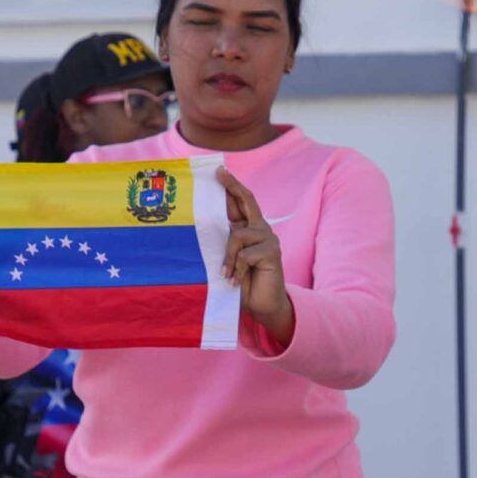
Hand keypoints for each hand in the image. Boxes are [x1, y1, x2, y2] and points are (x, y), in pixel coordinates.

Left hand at [216, 167, 290, 339]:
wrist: (262, 306)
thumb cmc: (242, 283)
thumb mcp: (227, 260)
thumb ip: (223, 243)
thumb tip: (205, 224)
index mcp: (248, 229)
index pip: (240, 202)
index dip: (231, 186)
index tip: (218, 171)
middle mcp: (260, 229)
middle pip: (248, 201)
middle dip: (233, 186)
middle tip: (220, 173)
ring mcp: (268, 239)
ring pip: (237, 236)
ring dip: (227, 257)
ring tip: (225, 275)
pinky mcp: (272, 252)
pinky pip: (245, 254)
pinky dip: (236, 269)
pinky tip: (235, 281)